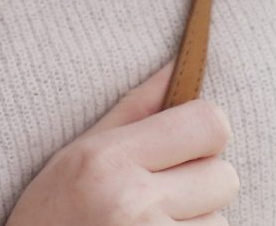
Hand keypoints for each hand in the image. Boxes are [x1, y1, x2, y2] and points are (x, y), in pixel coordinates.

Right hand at [3, 59, 236, 224]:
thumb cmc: (51, 216)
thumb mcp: (77, 157)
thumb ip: (133, 110)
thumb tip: (176, 65)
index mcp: (108, 159)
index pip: (210, 123)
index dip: (204, 135)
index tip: (184, 148)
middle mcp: (132, 202)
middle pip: (224, 175)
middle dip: (201, 186)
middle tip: (161, 198)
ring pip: (221, 220)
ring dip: (196, 224)